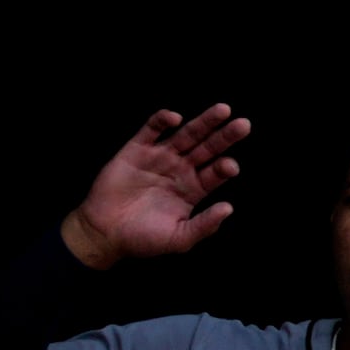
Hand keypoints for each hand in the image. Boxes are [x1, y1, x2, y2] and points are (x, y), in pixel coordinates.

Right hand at [59, 104, 248, 270]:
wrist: (105, 233)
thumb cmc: (143, 239)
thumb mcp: (180, 238)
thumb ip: (204, 225)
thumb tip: (229, 208)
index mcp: (194, 189)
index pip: (216, 172)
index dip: (226, 166)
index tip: (231, 166)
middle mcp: (180, 170)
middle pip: (208, 148)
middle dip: (225, 136)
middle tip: (244, 125)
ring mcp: (160, 157)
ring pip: (186, 134)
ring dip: (204, 122)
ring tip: (223, 110)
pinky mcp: (136, 150)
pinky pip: (152, 130)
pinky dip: (162, 120)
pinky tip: (175, 117)